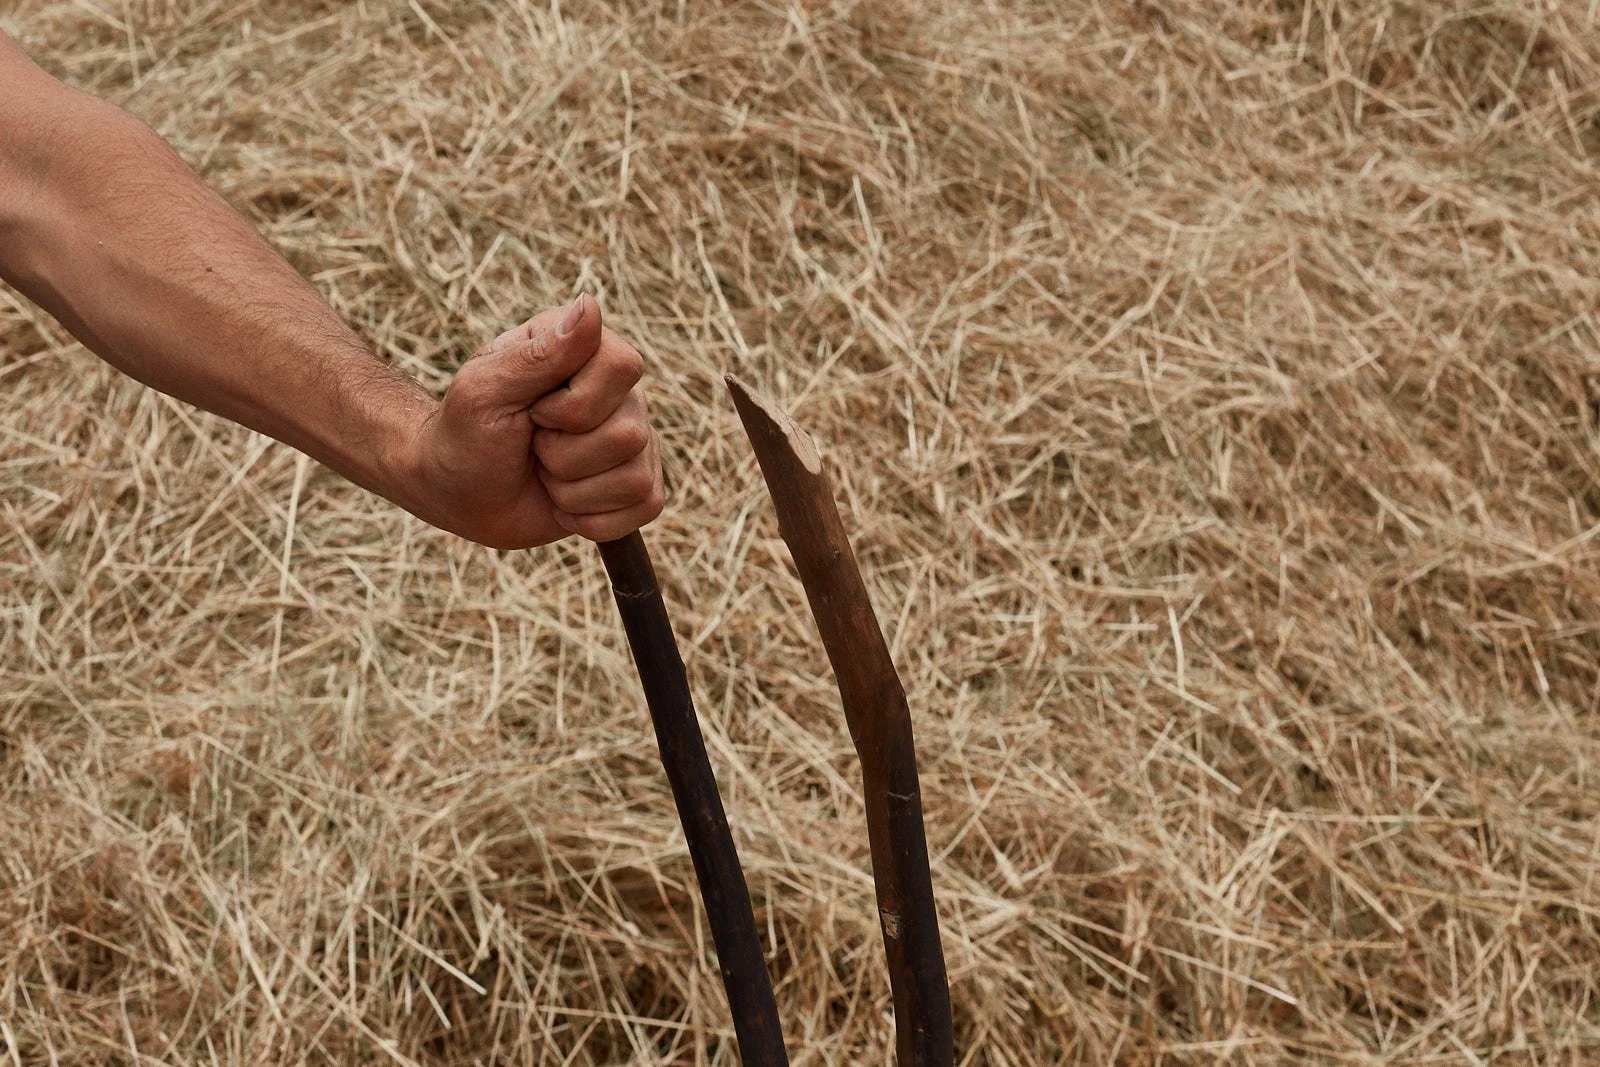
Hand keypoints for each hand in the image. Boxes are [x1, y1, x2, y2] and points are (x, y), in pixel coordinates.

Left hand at [397, 295, 664, 549]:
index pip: (623, 367)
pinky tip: (564, 502)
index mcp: (587, 348)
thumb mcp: (485, 390)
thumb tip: (590, 305)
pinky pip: (646, 508)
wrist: (456, 492)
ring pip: (633, 478)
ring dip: (571, 490)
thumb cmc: (464, 432)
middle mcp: (621, 391)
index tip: (531, 409)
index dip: (573, 405)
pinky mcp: (637, 485)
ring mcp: (635, 439)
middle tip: (532, 443)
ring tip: (544, 472)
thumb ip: (540, 353)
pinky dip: (592, 520)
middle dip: (563, 456)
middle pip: (628, 433)